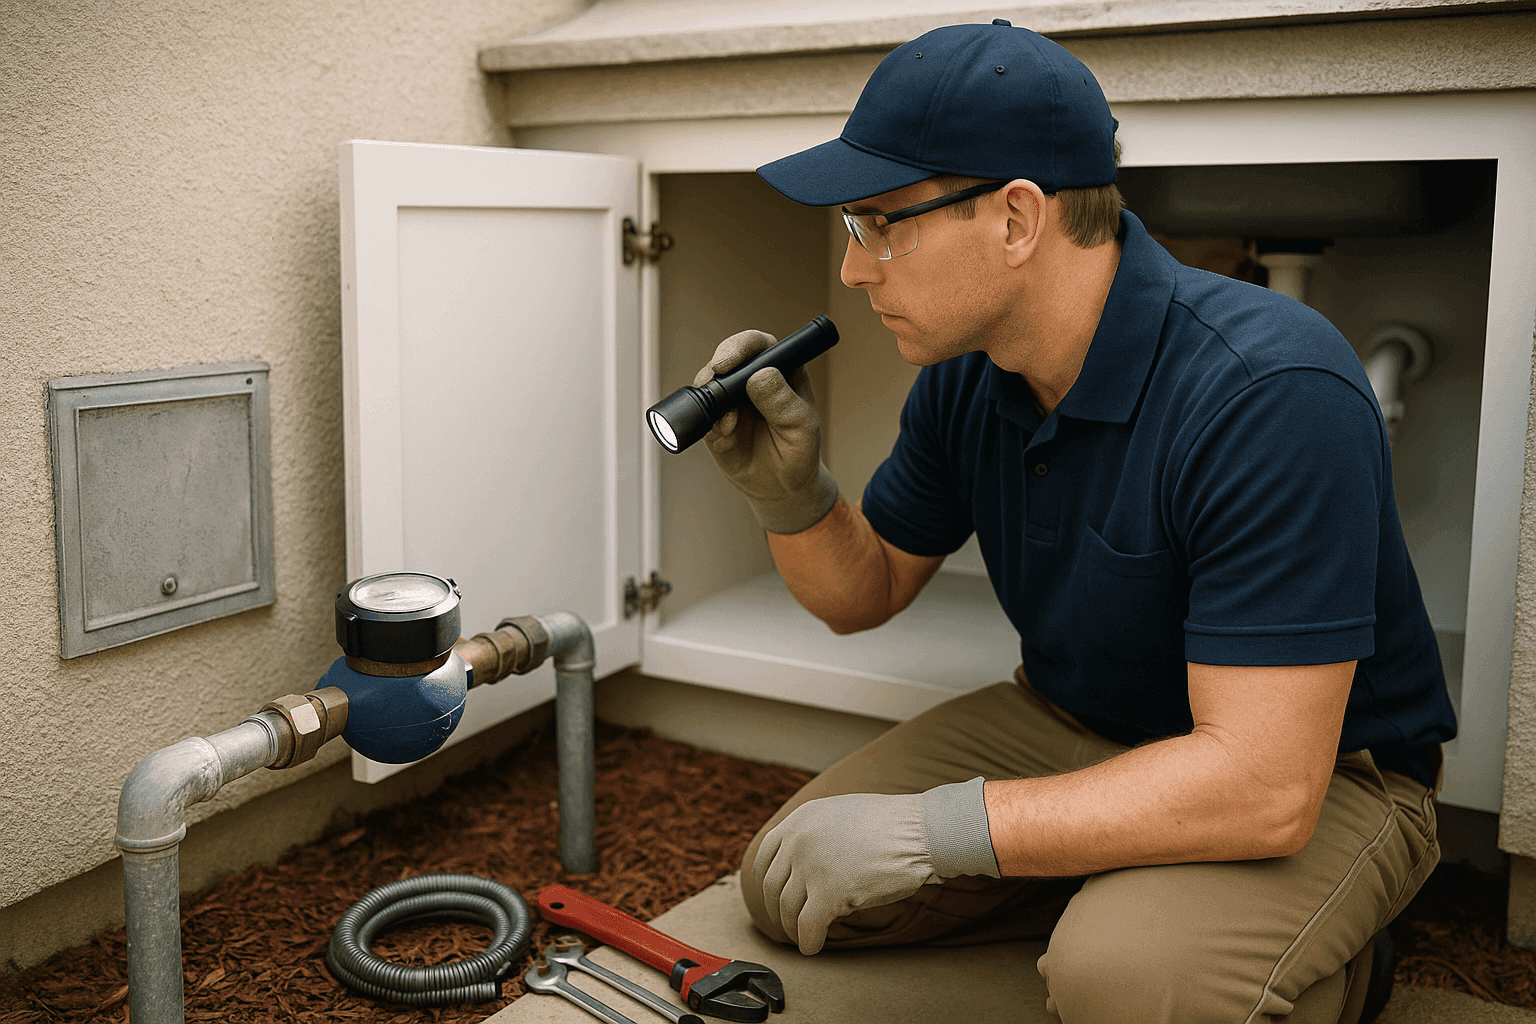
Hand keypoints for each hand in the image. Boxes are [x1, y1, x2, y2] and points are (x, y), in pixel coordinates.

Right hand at [697, 330, 838, 534]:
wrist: (781, 487)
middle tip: (715, 375)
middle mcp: (752, 379)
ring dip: (710, 393)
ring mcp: (730, 399)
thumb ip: (783, 402)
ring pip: (709, 382)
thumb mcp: (800, 428)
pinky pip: (702, 412)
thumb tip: (760, 375)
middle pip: (728, 356)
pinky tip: (726, 433)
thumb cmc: (798, 452)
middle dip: (718, 363)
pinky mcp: (715, 420)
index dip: (742, 346)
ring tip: (727, 419)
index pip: (759, 345)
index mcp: (780, 371)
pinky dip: (708, 420)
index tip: (730, 360)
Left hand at [751, 778, 998, 954]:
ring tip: (804, 936)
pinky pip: (807, 927)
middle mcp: (799, 840)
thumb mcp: (842, 815)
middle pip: (771, 885)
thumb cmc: (893, 826)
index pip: (765, 854)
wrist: (921, 832)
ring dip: (793, 928)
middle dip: (777, 910)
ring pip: (787, 909)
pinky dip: (808, 942)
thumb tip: (804, 863)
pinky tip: (814, 947)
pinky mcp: (828, 893)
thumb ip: (817, 833)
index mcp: (801, 818)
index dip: (766, 881)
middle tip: (787, 923)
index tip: (773, 896)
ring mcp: (811, 866)